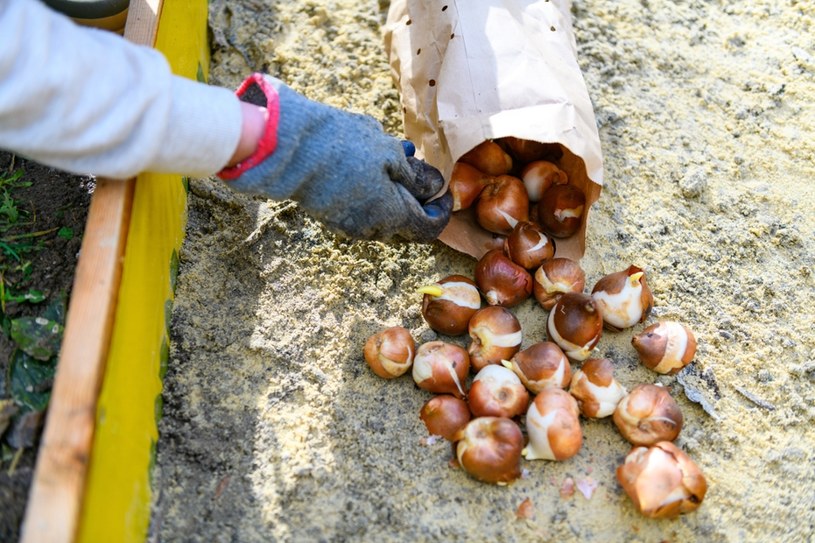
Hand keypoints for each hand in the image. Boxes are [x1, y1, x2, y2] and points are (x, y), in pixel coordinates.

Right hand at [219, 74, 450, 241]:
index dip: (441, 210)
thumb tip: (433, 186)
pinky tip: (365, 164)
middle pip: (405, 222)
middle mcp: (372, 229)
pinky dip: (372, 192)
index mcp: (393, 216)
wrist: (290, 148)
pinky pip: (361, 209)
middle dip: (416, 198)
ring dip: (392, 193)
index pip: (429, 228)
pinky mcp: (330, 215)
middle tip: (416, 167)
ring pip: (382, 215)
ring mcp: (347, 225)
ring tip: (389, 158)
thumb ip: (415, 175)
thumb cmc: (346, 147)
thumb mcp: (390, 154)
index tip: (444, 189)